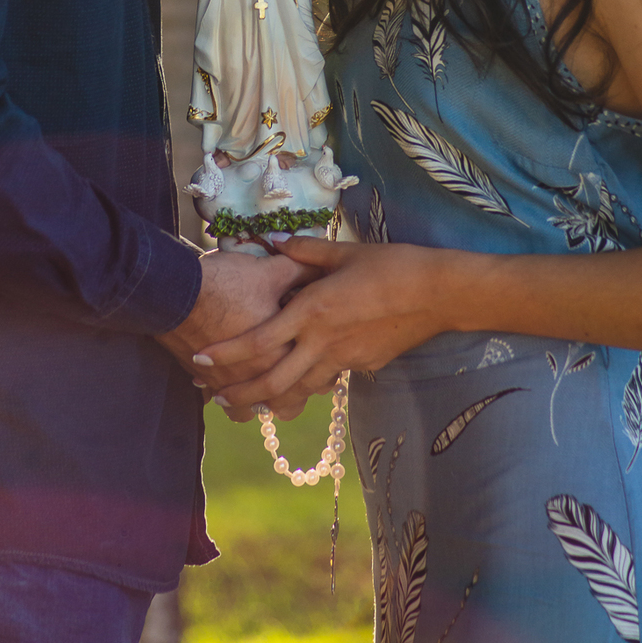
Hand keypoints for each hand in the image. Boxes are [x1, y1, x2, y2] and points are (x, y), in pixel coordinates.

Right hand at [157, 248, 316, 399]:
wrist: (178, 292)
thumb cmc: (228, 282)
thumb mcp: (273, 270)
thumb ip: (303, 272)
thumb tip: (323, 271)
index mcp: (286, 352)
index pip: (320, 378)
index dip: (325, 369)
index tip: (321, 357)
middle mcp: (262, 376)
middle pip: (290, 406)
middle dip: (294, 395)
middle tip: (295, 374)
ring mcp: (233, 384)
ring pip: (254, 412)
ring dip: (258, 402)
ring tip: (260, 385)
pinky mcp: (208, 382)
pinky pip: (223, 404)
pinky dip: (228, 396)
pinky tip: (230, 380)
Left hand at [194, 236, 455, 416]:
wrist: (439, 294)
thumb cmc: (393, 265)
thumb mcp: (345, 252)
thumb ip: (307, 250)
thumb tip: (278, 241)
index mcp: (313, 311)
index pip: (260, 340)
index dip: (228, 353)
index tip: (202, 359)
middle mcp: (323, 341)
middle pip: (273, 381)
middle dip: (240, 394)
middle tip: (216, 400)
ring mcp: (345, 359)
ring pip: (300, 389)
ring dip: (272, 397)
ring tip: (250, 401)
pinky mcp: (364, 367)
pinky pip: (328, 378)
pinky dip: (308, 383)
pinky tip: (300, 380)